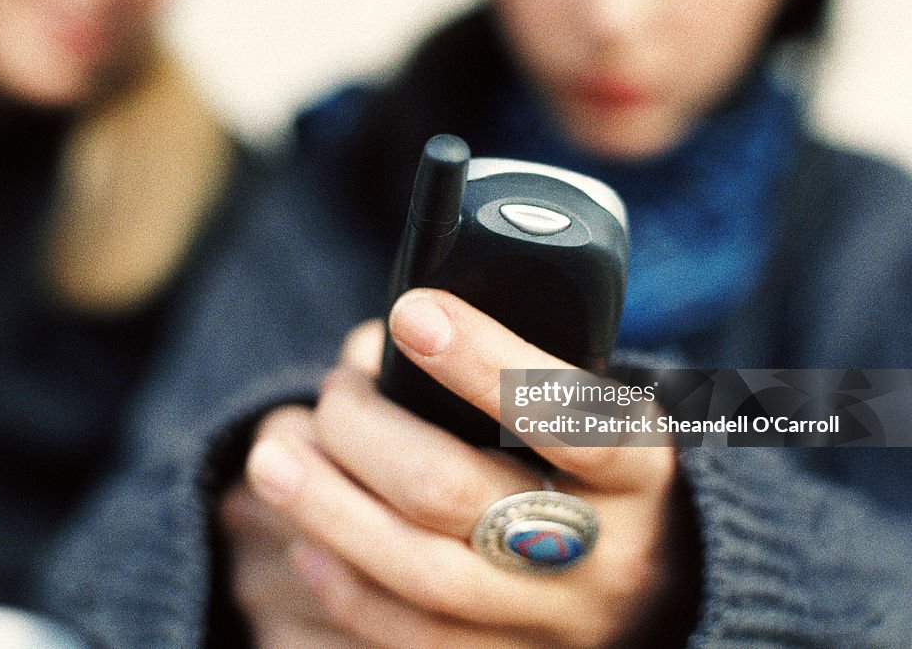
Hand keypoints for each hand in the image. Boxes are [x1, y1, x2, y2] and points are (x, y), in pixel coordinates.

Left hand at [240, 289, 697, 646]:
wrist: (652, 591)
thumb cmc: (600, 473)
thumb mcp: (594, 410)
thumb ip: (511, 370)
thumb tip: (391, 338)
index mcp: (640, 472)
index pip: (571, 416)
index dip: (485, 362)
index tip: (412, 312)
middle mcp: (603, 556)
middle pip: (457, 492)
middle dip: (366, 430)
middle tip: (330, 393)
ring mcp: (551, 625)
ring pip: (419, 572)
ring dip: (327, 506)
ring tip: (275, 458)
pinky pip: (406, 639)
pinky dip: (345, 583)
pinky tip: (307, 541)